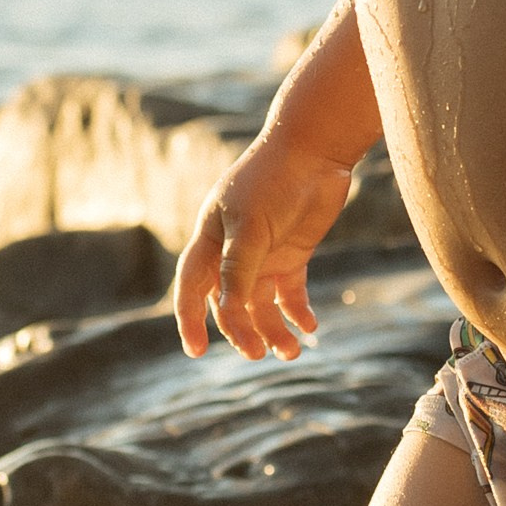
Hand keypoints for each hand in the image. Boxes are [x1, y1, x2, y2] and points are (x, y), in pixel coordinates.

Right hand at [172, 131, 359, 361]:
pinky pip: (289, 294)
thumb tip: (228, 310)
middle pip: (228, 304)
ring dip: (273, 330)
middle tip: (259, 354)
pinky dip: (297, 313)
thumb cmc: (273, 181)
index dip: (190, 321)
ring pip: (261, 305)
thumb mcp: (250, 226)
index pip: (192, 288)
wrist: (315, 151)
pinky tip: (309, 327)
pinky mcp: (291, 255)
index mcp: (210, 240)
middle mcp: (232, 252)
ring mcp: (262, 255)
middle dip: (241, 332)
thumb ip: (238, 269)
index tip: (196, 352)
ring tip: (292, 351)